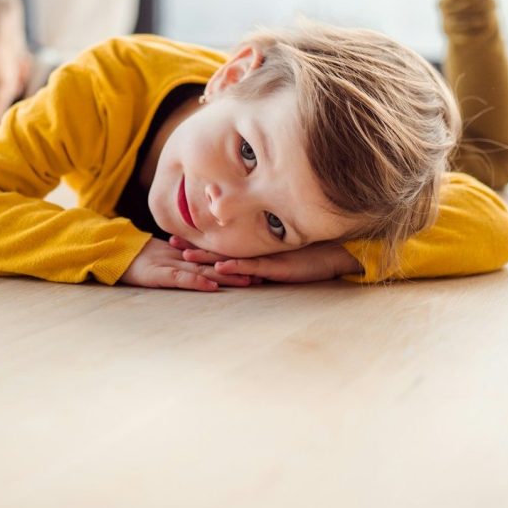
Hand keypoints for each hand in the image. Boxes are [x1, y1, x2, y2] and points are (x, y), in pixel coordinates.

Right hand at [119, 238, 253, 291]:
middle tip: (261, 275)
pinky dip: (197, 283)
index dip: (234, 261)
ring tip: (247, 281)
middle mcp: (184, 259)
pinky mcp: (162, 275)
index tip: (255, 266)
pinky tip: (212, 287)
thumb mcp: (164, 257)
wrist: (115, 253)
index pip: (214, 258)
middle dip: (238, 269)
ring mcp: (174, 265)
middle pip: (216, 264)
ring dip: (226, 276)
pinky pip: (183, 279)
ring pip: (205, 271)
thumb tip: (201, 264)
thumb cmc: (139, 258)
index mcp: (186, 255)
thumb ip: (182, 258)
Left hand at [170, 236, 362, 282]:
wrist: (337, 254)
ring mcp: (266, 258)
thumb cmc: (311, 255)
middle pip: (220, 250)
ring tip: (185, 256)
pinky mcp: (278, 266)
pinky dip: (237, 267)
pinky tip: (222, 267)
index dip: (199, 243)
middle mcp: (257, 253)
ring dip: (208, 258)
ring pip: (232, 258)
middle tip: (170, 243)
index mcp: (255, 251)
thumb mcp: (282, 258)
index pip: (221, 247)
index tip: (177, 239)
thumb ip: (263, 259)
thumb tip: (246, 266)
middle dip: (195, 248)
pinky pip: (255, 267)